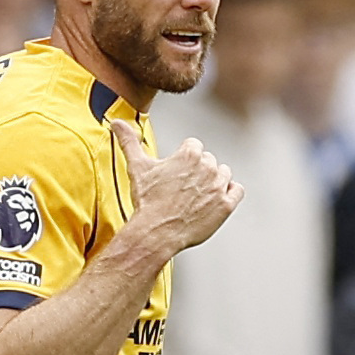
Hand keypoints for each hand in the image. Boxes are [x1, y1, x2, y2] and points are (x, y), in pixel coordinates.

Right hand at [116, 124, 241, 257]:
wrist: (156, 231)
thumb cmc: (148, 201)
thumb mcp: (137, 167)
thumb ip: (129, 142)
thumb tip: (118, 123)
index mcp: (190, 155)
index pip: (194, 146)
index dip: (184, 158)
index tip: (178, 169)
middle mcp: (208, 167)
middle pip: (209, 161)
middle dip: (198, 171)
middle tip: (184, 185)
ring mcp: (219, 187)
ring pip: (224, 174)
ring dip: (214, 181)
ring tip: (198, 193)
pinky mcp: (226, 205)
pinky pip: (237, 191)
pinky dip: (230, 193)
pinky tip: (217, 199)